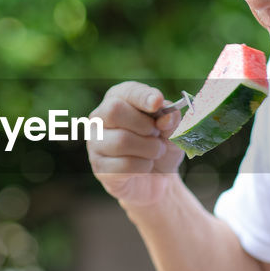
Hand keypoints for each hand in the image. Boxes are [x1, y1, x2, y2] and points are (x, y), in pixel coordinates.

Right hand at [87, 81, 185, 206]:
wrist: (158, 178)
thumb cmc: (161, 145)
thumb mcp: (174, 130)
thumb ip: (172, 120)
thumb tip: (166, 118)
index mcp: (118, 100)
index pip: (125, 91)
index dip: (142, 96)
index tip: (157, 103)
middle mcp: (100, 118)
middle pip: (114, 110)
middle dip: (144, 124)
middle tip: (157, 134)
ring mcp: (96, 144)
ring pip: (121, 140)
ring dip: (149, 149)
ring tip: (156, 152)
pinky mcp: (99, 168)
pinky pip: (124, 165)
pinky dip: (143, 167)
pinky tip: (144, 167)